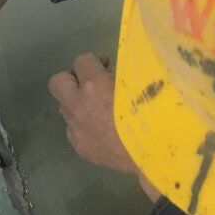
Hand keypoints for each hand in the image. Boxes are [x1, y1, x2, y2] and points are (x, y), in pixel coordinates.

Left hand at [48, 53, 160, 199]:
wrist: (158, 154)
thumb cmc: (155, 115)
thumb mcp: (139, 83)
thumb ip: (119, 74)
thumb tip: (109, 71)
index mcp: (94, 85)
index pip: (81, 60)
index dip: (94, 61)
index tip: (105, 67)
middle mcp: (78, 105)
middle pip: (57, 82)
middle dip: (72, 79)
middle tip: (90, 84)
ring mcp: (76, 128)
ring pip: (65, 108)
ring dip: (78, 104)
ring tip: (100, 110)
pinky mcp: (79, 147)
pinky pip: (74, 129)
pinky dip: (84, 125)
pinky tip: (103, 131)